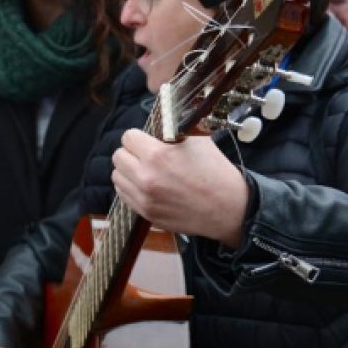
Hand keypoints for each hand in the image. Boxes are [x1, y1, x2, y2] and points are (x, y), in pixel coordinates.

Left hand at [111, 128, 248, 247]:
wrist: (230, 209)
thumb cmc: (216, 173)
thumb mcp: (197, 142)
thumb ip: (169, 136)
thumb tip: (153, 133)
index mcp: (157, 155)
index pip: (128, 137)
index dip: (139, 137)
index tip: (148, 141)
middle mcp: (145, 177)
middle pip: (118, 156)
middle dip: (131, 152)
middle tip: (145, 155)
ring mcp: (144, 199)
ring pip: (117, 176)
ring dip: (128, 171)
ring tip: (145, 171)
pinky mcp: (146, 214)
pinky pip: (124, 195)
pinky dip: (131, 188)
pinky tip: (146, 186)